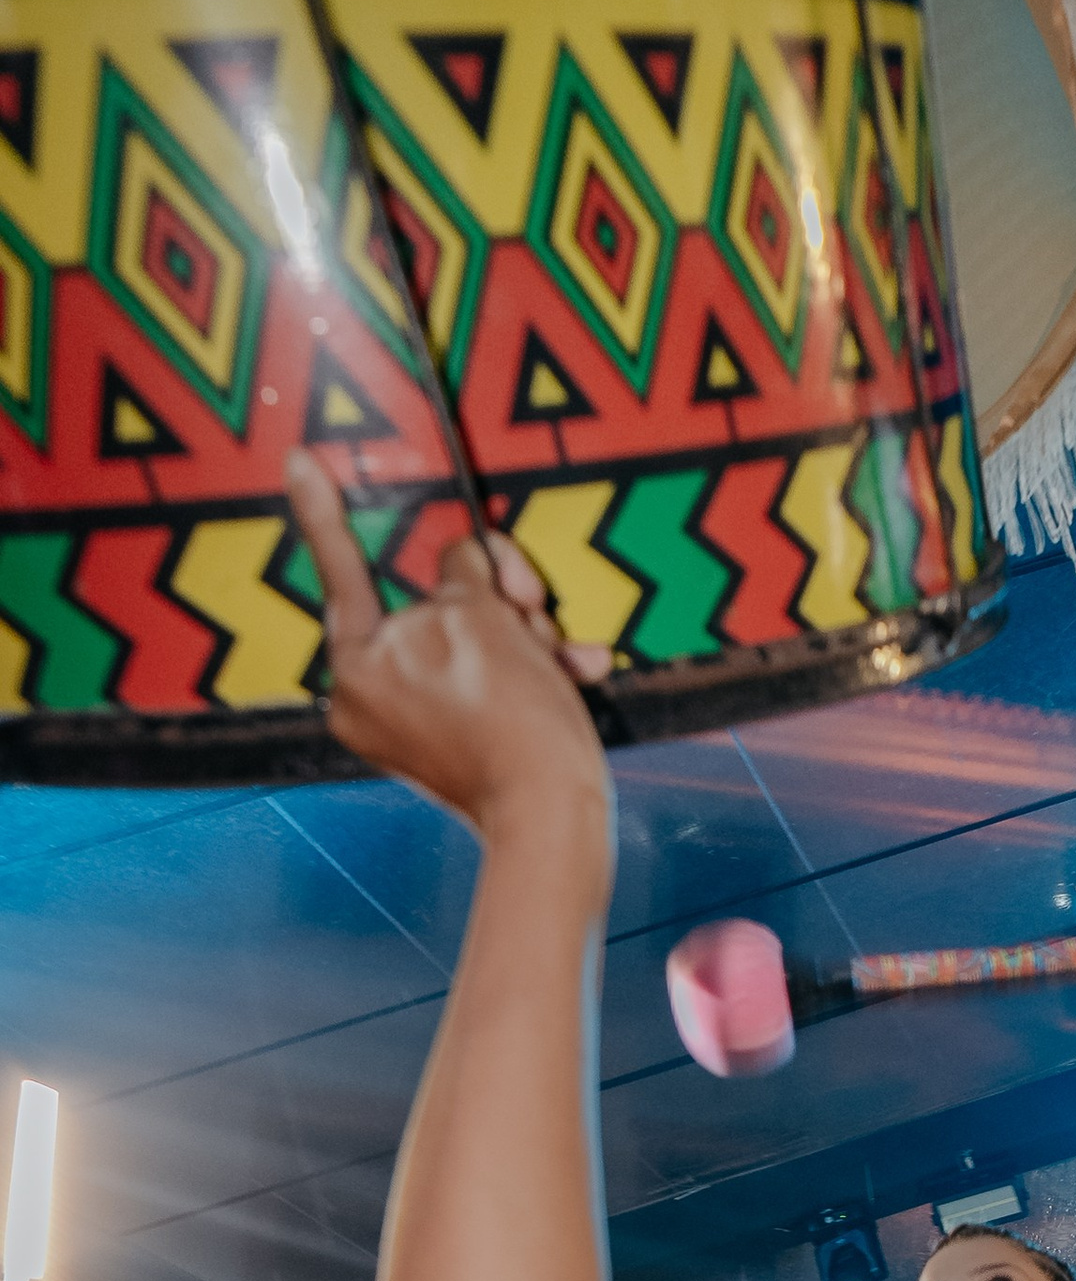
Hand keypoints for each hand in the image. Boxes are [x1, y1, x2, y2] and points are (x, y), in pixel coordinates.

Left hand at [284, 449, 610, 833]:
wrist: (552, 819)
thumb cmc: (510, 725)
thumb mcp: (485, 618)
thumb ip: (464, 574)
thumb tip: (464, 563)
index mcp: (358, 664)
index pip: (342, 567)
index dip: (323, 509)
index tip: (297, 462)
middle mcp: (372, 697)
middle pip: (428, 605)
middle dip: (490, 596)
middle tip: (527, 596)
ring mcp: (413, 725)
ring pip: (470, 642)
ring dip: (525, 636)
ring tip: (560, 654)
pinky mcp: (456, 747)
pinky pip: (489, 684)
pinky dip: (532, 674)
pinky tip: (573, 673)